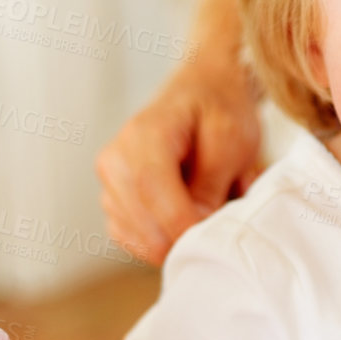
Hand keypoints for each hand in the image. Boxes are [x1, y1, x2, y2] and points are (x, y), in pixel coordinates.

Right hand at [95, 57, 261, 266]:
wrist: (202, 96)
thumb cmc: (218, 114)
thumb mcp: (231, 137)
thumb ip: (213, 180)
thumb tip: (197, 222)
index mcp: (144, 133)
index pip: (151, 186)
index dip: (179, 221)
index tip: (210, 238)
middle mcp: (116, 158)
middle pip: (139, 217)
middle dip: (179, 238)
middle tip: (216, 235)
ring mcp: (109, 182)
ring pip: (134, 235)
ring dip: (171, 240)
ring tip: (202, 214)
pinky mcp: (113, 202)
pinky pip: (129, 239)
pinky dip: (158, 243)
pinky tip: (182, 224)